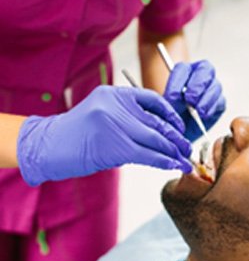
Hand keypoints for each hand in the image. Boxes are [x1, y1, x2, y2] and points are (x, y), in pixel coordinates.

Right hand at [18, 86, 191, 185]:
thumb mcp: (102, 115)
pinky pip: (147, 154)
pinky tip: (173, 166)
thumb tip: (159, 135)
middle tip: (188, 149)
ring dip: (173, 152)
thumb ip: (127, 119)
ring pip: (155, 139)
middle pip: (157, 122)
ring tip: (185, 161)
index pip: (152, 99)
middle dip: (176, 138)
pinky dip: (163, 161)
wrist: (48, 146)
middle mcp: (117, 105)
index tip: (179, 127)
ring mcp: (116, 124)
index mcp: (115, 94)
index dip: (171, 114)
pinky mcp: (115, 145)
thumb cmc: (76, 134)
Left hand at [163, 60, 225, 141]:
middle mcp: (201, 74)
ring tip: (198, 112)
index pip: (182, 69)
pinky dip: (211, 109)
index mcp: (184, 71)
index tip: (172, 98)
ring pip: (215, 86)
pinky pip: (220, 101)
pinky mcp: (219, 102)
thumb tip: (174, 101)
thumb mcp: (167, 106)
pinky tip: (204, 116)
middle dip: (197, 86)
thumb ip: (171, 100)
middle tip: (190, 100)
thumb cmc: (173, 113)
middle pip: (205, 69)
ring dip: (205, 100)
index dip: (177, 83)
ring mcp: (213, 87)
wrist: (181, 130)